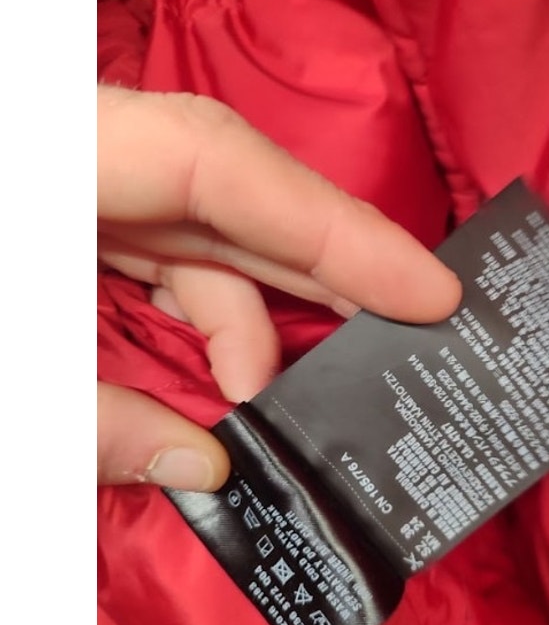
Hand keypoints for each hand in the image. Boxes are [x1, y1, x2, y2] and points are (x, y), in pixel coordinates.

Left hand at [97, 86, 461, 491]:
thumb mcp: (2, 397)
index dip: (335, 226)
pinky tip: (226, 372)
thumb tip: (205, 470)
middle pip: (242, 194)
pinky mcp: (91, 210)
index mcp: (58, 158)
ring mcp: (94, 180)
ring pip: (212, 228)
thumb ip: (94, 425)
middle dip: (332, 269)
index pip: (219, 163)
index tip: (430, 292)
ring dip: (256, 317)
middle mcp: (91, 155)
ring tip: (276, 397)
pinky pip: (176, 250)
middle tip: (411, 330)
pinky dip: (213, 313)